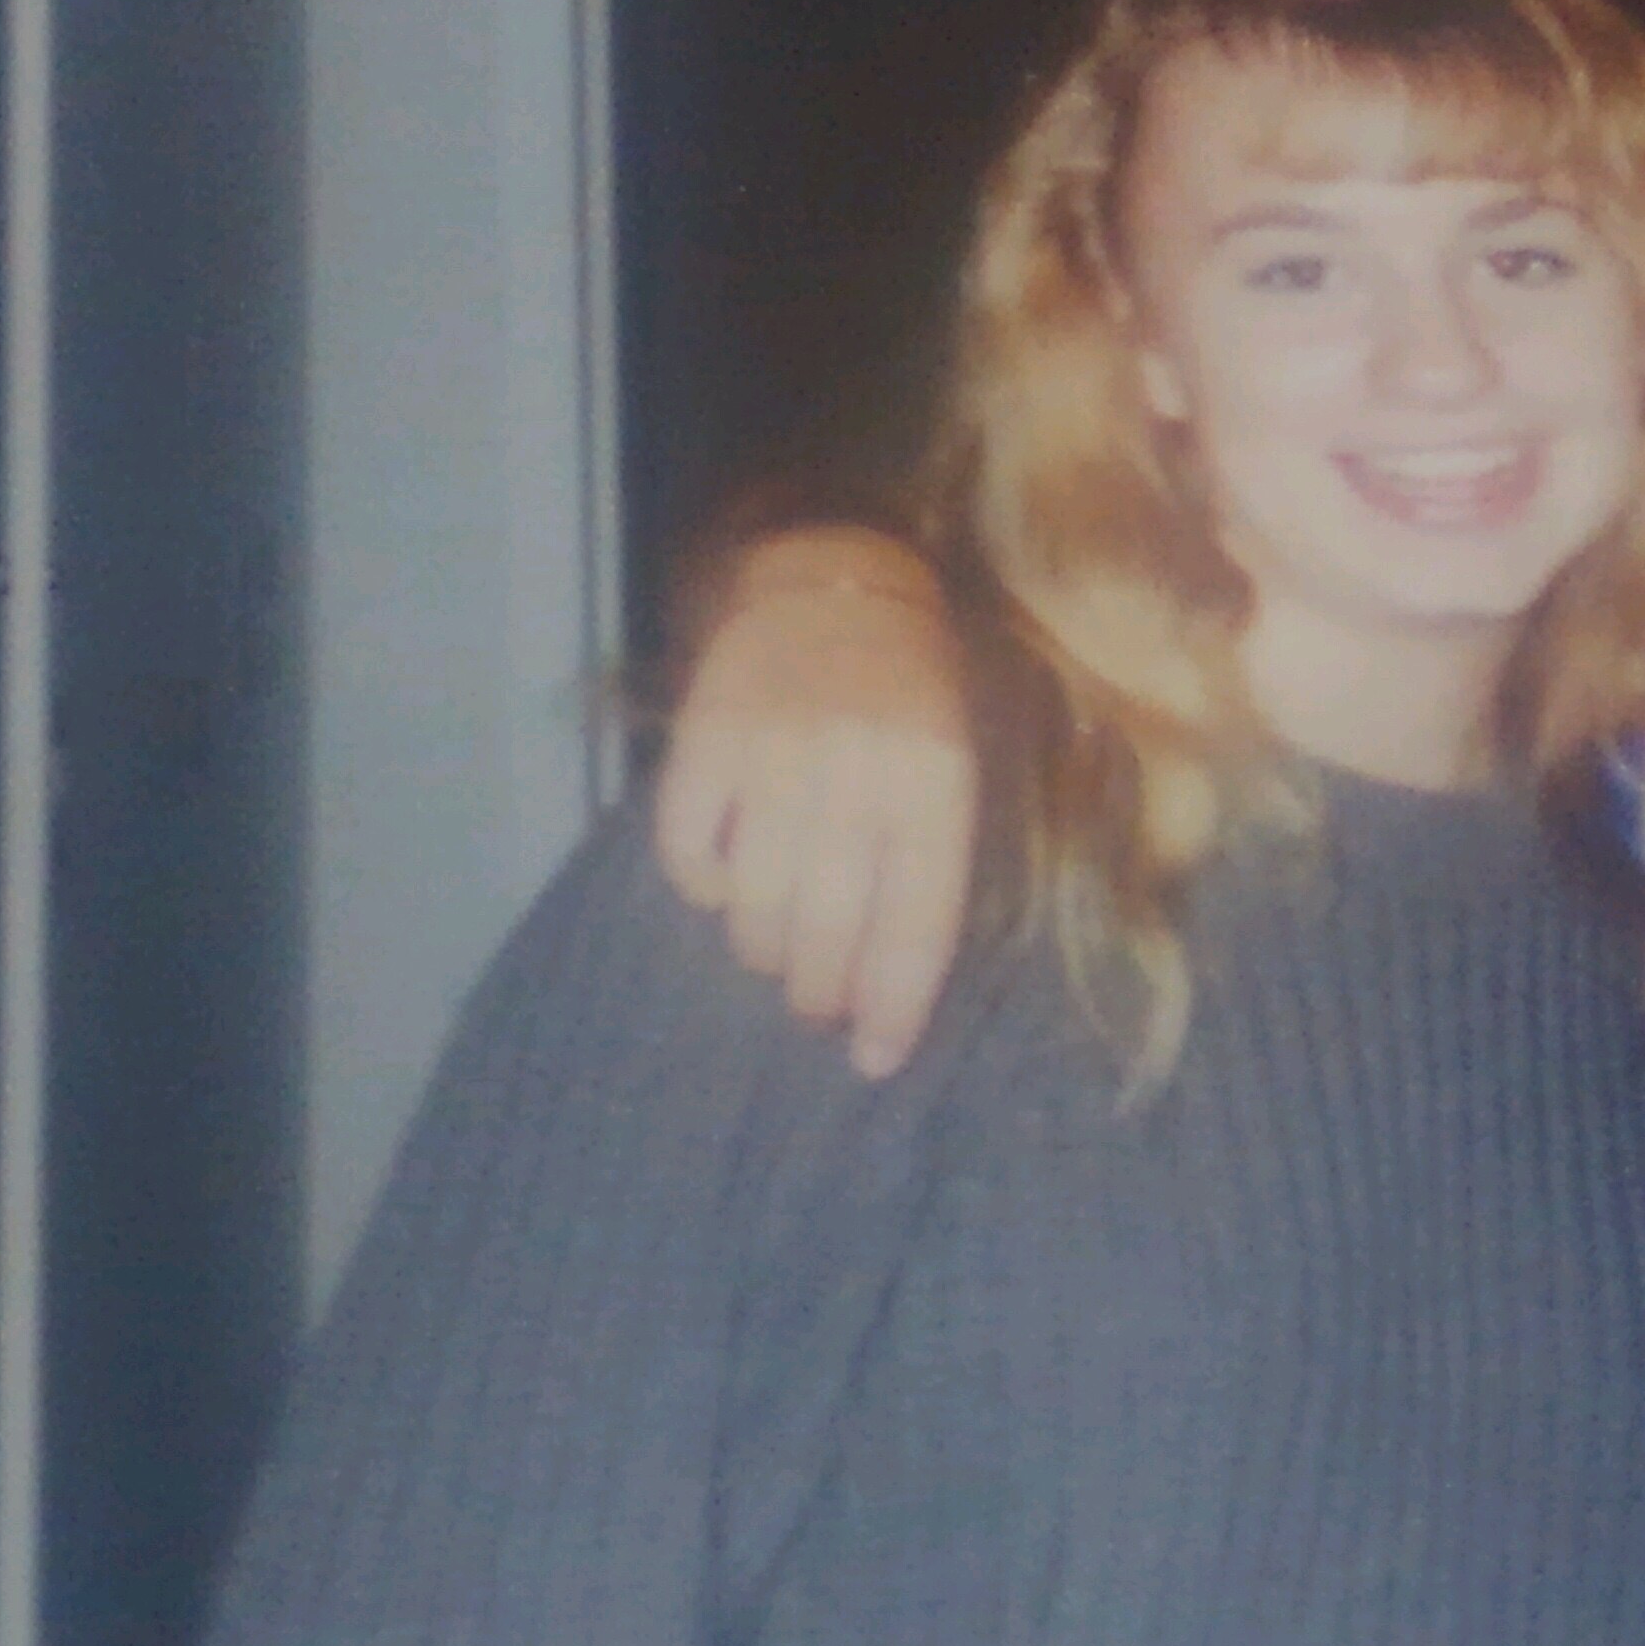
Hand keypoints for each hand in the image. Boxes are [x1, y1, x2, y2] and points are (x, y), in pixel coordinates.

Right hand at [650, 528, 979, 1077]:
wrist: (837, 583)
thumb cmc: (910, 699)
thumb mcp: (955, 769)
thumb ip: (930, 866)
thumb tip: (891, 995)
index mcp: (936, 783)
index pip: (915, 926)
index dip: (892, 1008)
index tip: (873, 1062)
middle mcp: (859, 770)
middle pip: (828, 931)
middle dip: (820, 992)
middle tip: (816, 1003)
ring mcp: (778, 751)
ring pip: (754, 906)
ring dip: (761, 951)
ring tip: (774, 949)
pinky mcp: (708, 736)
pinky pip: (688, 852)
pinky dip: (701, 888)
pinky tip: (723, 881)